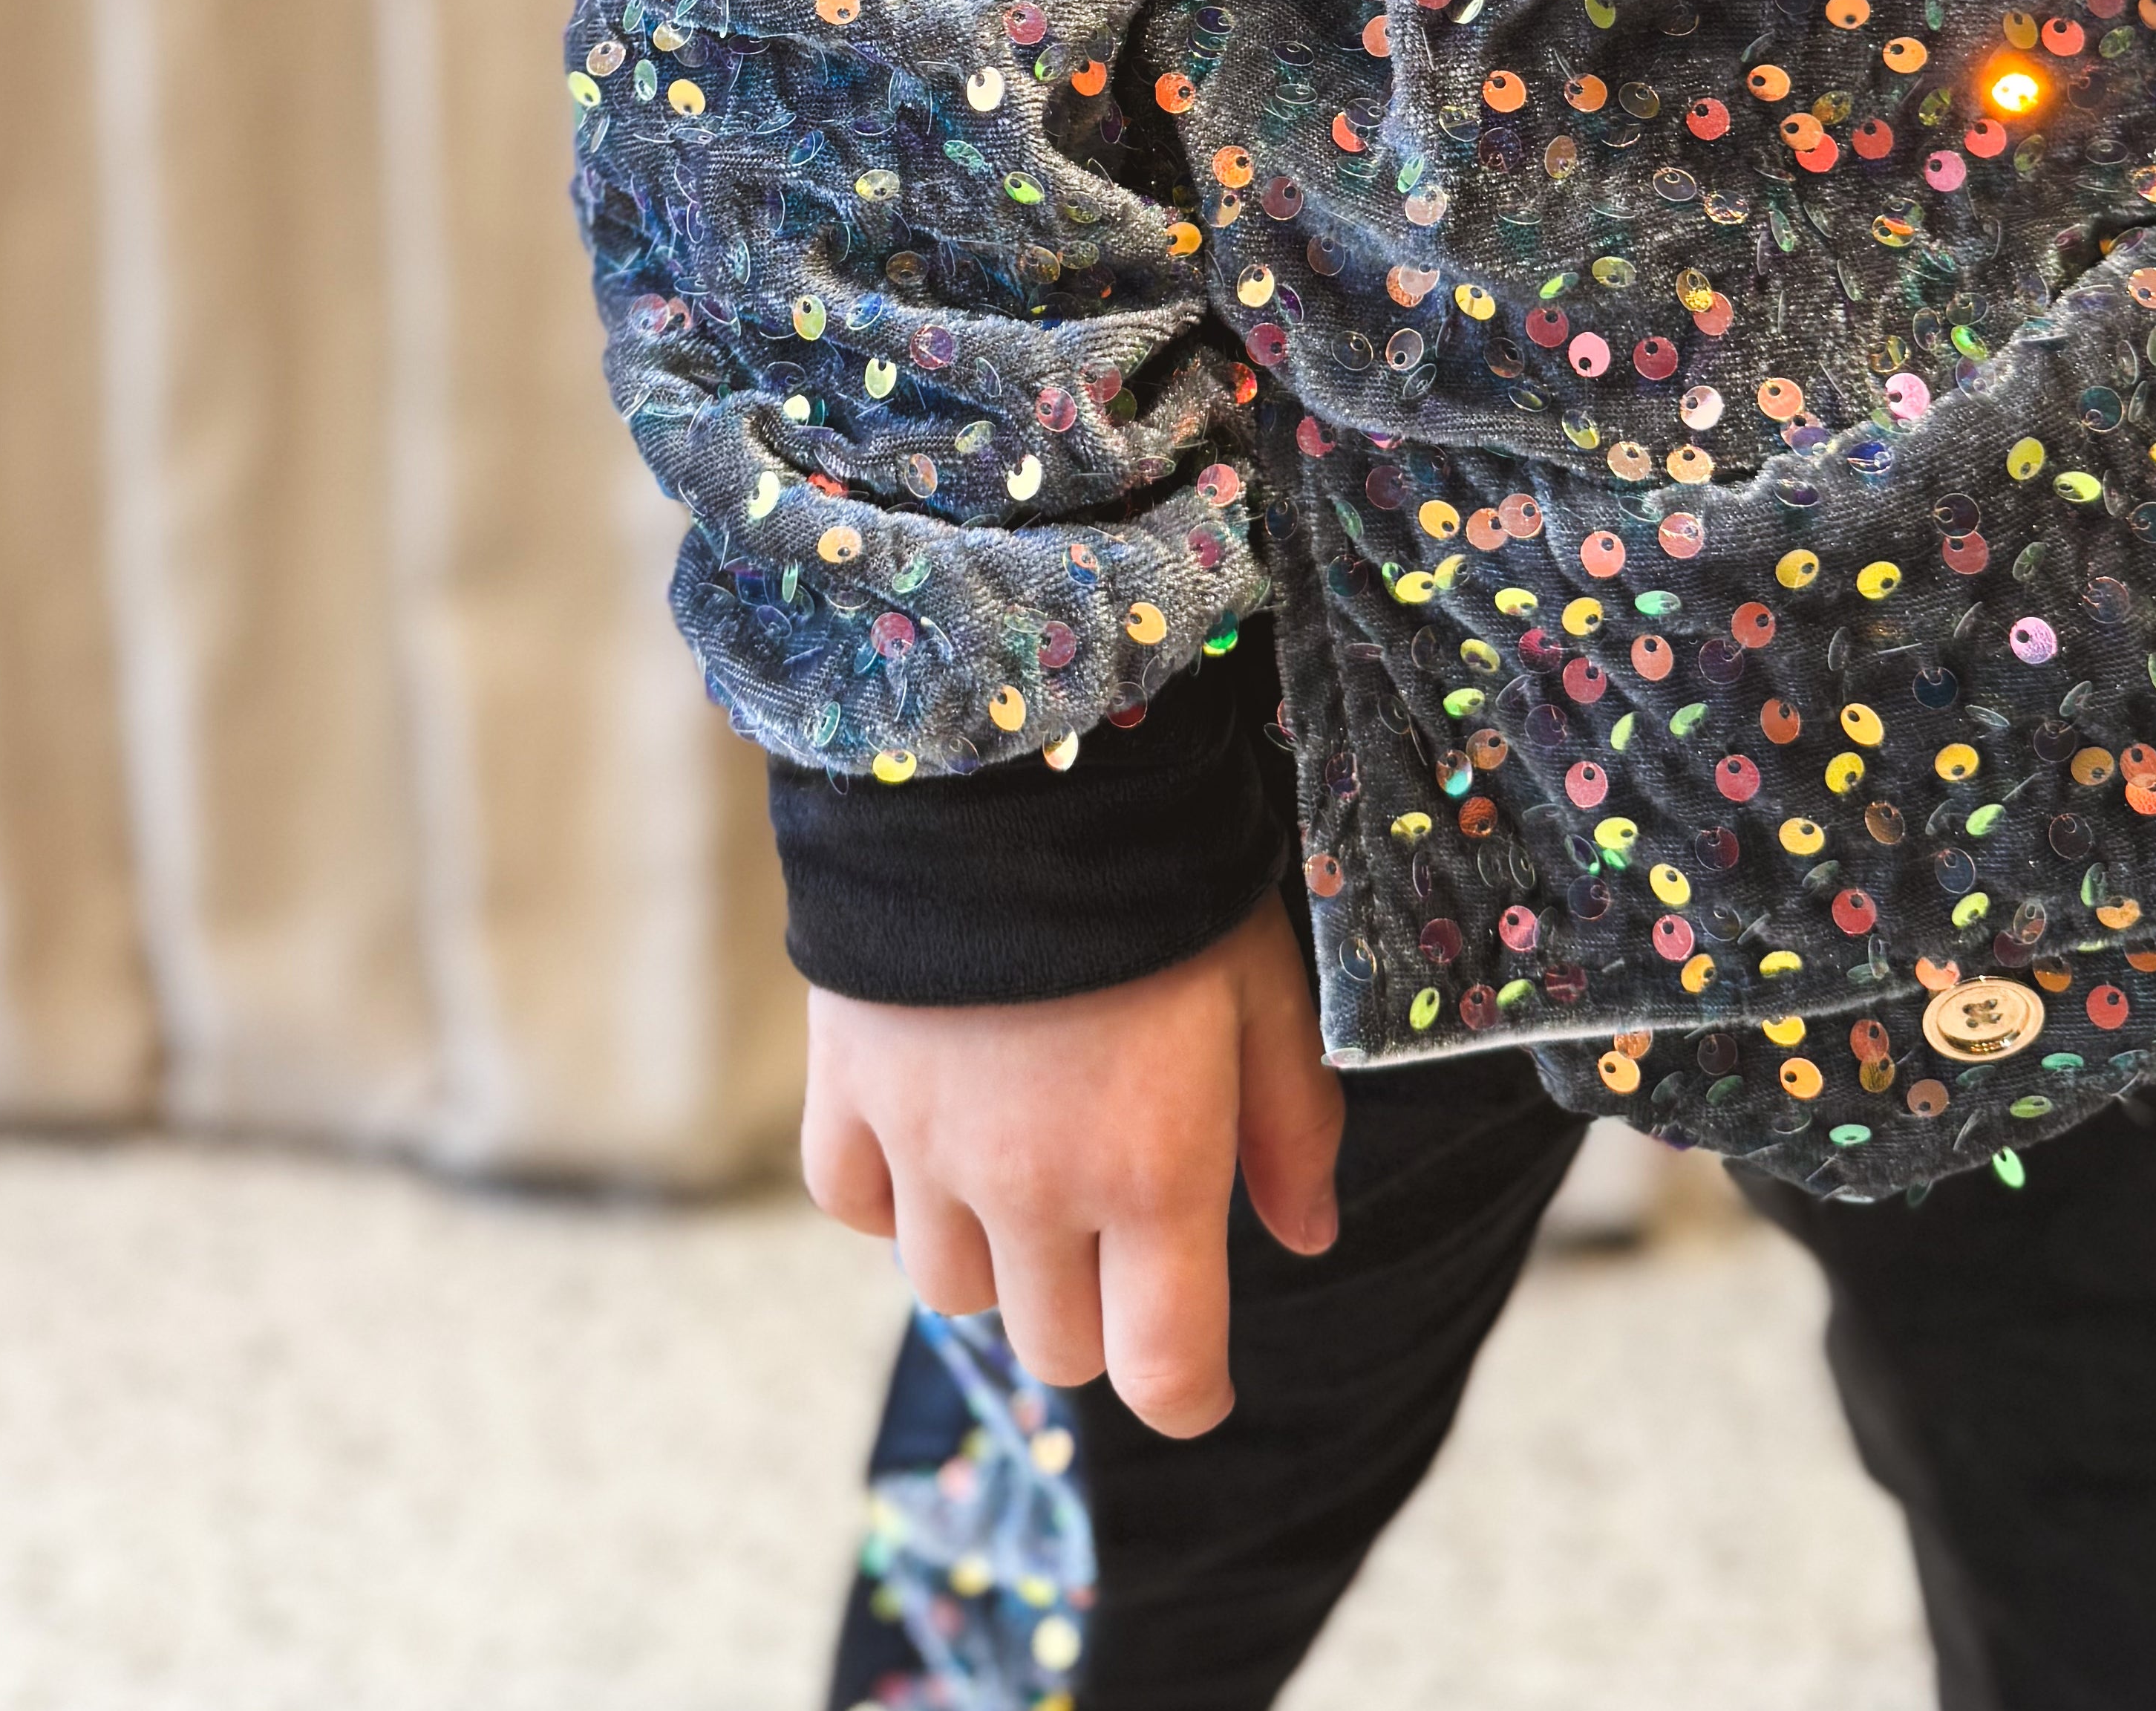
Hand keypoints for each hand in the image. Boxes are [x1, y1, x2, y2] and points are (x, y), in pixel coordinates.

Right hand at [801, 893, 1341, 1438]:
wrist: (1001, 764)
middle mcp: (1032, 1188)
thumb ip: (1293, 1124)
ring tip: (1026, 1159)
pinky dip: (895, 1196)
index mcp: (1151, 1173)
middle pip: (1058, 1347)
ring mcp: (926, 1148)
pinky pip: (856, 1208)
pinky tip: (935, 1131)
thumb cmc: (1159, 873)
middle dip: (1098, 1311)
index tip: (1197, 1371)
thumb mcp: (1262, 986)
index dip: (1190, 1392)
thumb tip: (1308, 1234)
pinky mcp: (846, 1093)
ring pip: (952, 1291)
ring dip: (997, 1254)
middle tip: (1118, 1220)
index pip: (1163, 1375)